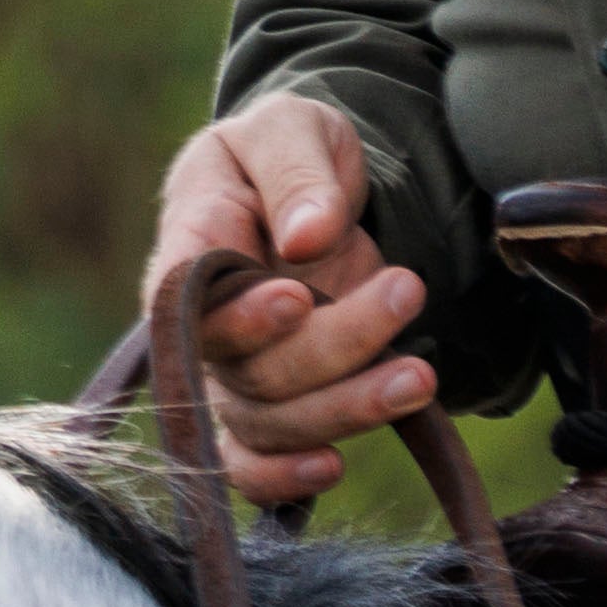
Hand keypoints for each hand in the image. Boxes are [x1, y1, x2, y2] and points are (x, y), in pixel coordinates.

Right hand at [142, 98, 431, 508]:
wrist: (317, 190)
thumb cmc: (292, 151)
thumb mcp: (294, 127)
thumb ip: (297, 172)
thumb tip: (307, 237)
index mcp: (189, 241)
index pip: (186, 299)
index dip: (238, 314)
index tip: (299, 292)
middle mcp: (201, 322)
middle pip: (244, 367)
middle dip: (331, 345)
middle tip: (404, 290)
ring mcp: (234, 373)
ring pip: (265, 421)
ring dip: (342, 408)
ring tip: (419, 375)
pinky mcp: (272, 408)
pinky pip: (254, 467)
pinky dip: (283, 479)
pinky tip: (333, 467)